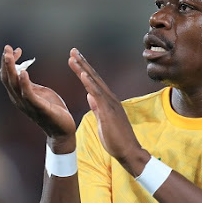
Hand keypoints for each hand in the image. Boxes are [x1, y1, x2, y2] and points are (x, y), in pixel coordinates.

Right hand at [0, 45, 76, 144]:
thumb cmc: (52, 110)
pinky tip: (24, 73)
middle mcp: (19, 100)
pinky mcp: (39, 108)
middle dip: (6, 62)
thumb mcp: (39, 92)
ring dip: (12, 69)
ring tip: (10, 56)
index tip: (13, 49)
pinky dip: (25, 83)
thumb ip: (29, 84)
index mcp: (19, 95)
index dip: (8, 62)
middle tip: (7, 48)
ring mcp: (28, 104)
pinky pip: (29, 95)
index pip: (8, 76)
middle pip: (7, 79)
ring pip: (14, 85)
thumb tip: (22, 70)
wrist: (63, 129)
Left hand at [67, 48, 148, 173]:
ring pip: (95, 82)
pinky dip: (90, 83)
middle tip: (72, 50)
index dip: (84, 70)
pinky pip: (98, 95)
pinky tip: (83, 74)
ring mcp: (110, 104)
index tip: (75, 60)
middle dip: (83, 63)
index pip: (94, 83)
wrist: (129, 151)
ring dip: (84, 69)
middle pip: (94, 77)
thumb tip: (90, 96)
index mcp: (107, 102)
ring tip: (73, 57)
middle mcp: (110, 99)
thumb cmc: (116, 139)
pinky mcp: (108, 112)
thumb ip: (97, 108)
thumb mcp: (103, 121)